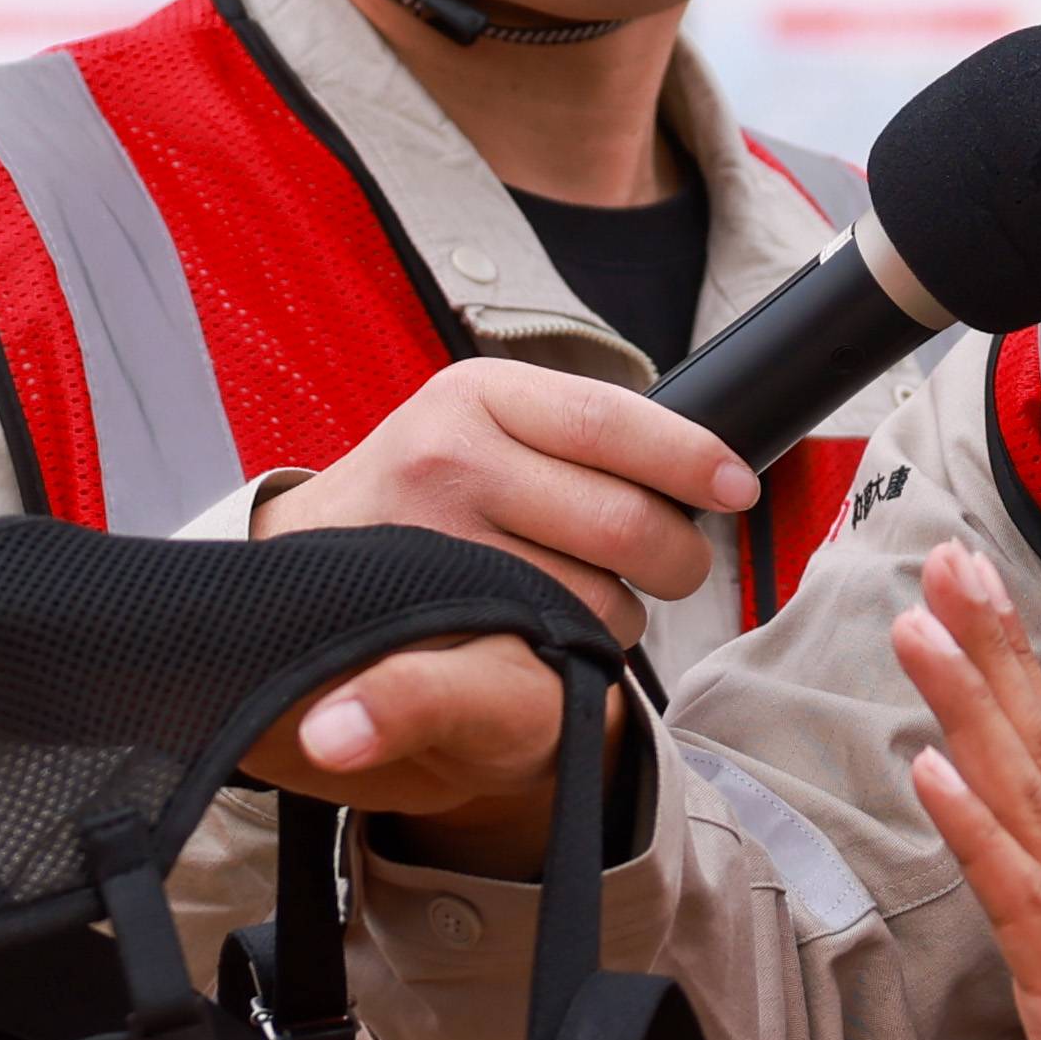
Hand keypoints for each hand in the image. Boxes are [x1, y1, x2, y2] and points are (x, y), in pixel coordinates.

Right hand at [297, 356, 751, 613]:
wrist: (300, 551)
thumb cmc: (425, 487)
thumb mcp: (485, 422)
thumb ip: (578, 434)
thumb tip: (710, 465)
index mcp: (480, 393)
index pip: (613, 420)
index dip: (691, 458)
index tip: (740, 485)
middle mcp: (451, 454)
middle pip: (622, 520)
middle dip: (676, 556)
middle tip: (676, 565)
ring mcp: (436, 539)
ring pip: (597, 597)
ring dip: (622, 613)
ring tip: (591, 595)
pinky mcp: (429, 615)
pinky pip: (551, 643)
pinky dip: (578, 646)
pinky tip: (555, 627)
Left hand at [892, 537, 1040, 1039]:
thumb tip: (1021, 892)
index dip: (1011, 674)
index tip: (968, 595)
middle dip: (992, 649)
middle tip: (946, 558)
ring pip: (1031, 804)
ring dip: (971, 709)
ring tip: (923, 628)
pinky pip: (1023, 904)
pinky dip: (977, 831)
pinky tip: (934, 771)